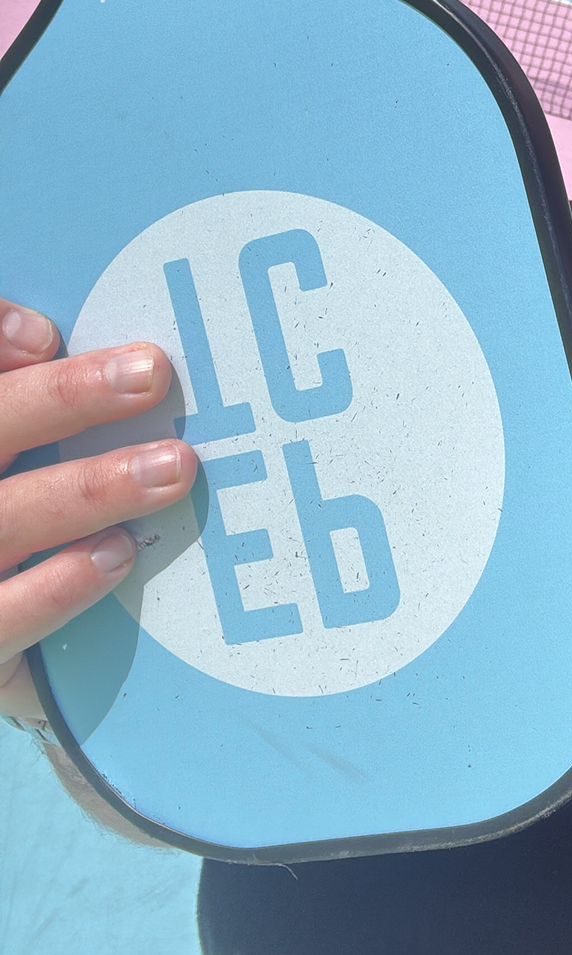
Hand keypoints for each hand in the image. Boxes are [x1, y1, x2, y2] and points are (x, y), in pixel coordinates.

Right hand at [0, 299, 196, 721]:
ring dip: (90, 488)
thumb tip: (38, 335)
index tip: (47, 336)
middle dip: (62, 399)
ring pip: (8, 521)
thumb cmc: (19, 524)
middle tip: (150, 374)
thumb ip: (22, 395)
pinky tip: (117, 555)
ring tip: (172, 467)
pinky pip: (4, 619)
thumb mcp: (16, 447)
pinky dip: (58, 587)